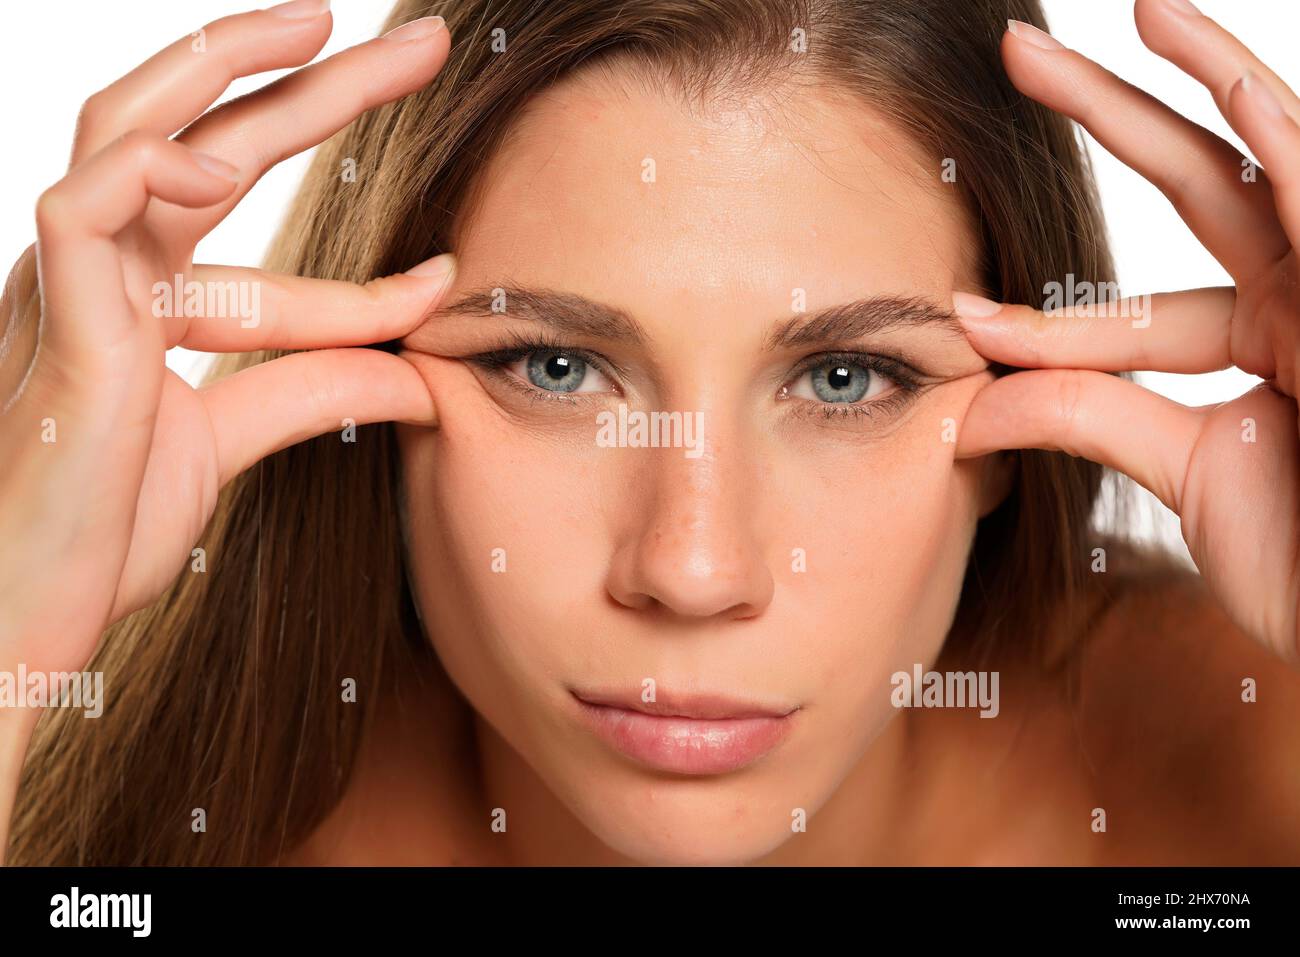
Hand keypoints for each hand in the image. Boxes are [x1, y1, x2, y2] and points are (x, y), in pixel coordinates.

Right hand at [0, 4, 454, 686]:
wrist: (24, 619)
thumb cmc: (100, 528)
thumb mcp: (230, 445)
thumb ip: (313, 394)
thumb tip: (422, 376)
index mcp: (142, 294)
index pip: (264, 247)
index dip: (366, 272)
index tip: (452, 273)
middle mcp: (103, 267)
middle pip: (208, 136)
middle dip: (315, 84)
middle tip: (418, 44)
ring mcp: (70, 283)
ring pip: (128, 123)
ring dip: (225, 63)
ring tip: (323, 25)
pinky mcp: (54, 320)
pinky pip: (80, 202)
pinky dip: (149, 165)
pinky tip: (221, 160)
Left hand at [952, 0, 1299, 661]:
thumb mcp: (1190, 472)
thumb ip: (1093, 419)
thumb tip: (968, 406)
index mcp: (1257, 339)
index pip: (1133, 312)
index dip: (1046, 322)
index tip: (963, 320)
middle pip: (1193, 184)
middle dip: (1109, 114)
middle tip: (1017, 55)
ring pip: (1265, 161)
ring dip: (1207, 76)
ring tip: (1142, 10)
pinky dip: (1284, 141)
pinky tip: (1230, 87)